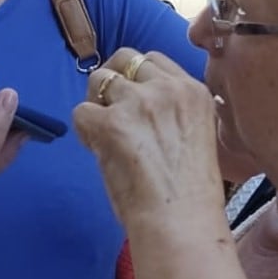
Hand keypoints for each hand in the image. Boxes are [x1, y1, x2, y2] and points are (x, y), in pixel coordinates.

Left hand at [73, 49, 224, 228]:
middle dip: (112, 80)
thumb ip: (172, 112)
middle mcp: (167, 88)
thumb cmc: (189, 194)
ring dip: (96, 104)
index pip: (154, 60)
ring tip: (104, 134)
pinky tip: (97, 150)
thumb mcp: (196, 136)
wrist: (180, 220)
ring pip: (99, 80)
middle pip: (125, 58)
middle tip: (110, 111)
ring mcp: (138, 102)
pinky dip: (84, 130)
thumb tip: (140, 108)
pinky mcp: (110, 122)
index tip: (133, 102)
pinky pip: (81, 112)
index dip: (136, 78)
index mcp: (193, 91)